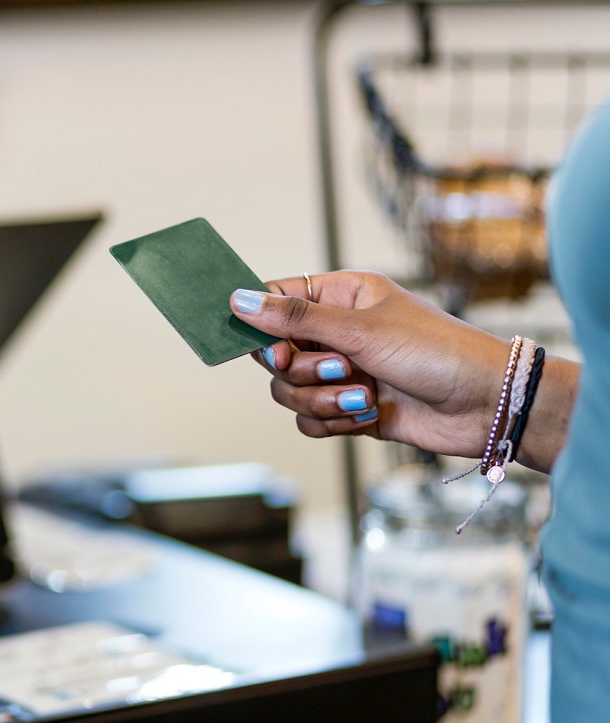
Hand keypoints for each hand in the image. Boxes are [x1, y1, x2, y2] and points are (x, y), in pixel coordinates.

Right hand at [229, 270, 512, 460]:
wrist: (485, 404)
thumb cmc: (436, 352)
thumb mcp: (361, 329)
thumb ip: (295, 319)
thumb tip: (239, 300)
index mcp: (340, 298)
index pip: (277, 301)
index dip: (264, 327)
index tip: (276, 350)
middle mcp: (336, 334)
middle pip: (277, 353)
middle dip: (301, 371)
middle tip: (338, 370)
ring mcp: (342, 373)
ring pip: (290, 391)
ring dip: (321, 401)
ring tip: (362, 397)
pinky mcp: (348, 409)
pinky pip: (309, 420)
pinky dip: (332, 422)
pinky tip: (366, 416)